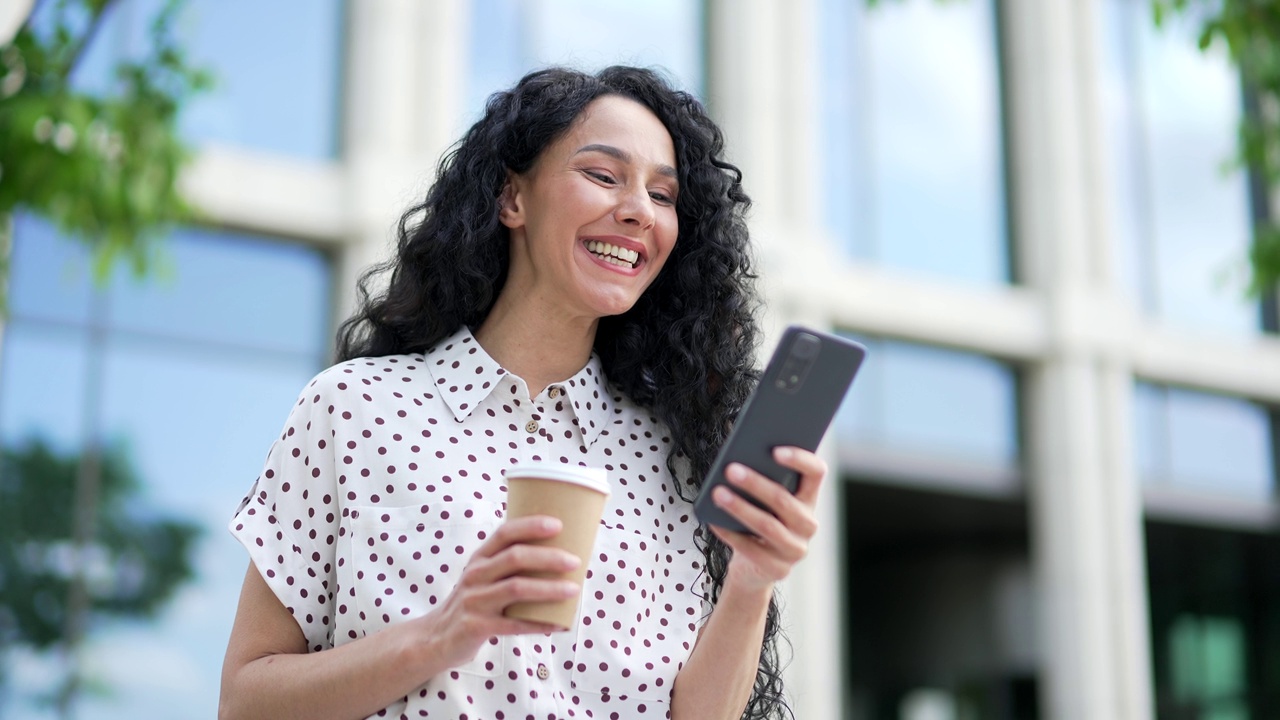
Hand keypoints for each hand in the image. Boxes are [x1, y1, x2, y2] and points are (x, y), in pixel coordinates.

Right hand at [415, 515, 579, 668]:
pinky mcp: (477, 626)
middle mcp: (475, 575)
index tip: (558, 525)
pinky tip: (559, 623)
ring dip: (549, 588)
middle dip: (548, 557)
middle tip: (574, 561)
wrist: (437, 638)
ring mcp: (475, 600)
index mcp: (480, 558)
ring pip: (517, 588)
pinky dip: (539, 623)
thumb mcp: (482, 577)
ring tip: (573, 590)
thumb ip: (508, 565)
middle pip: (515, 558)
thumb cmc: (474, 602)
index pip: (504, 533)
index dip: (531, 526)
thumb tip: (558, 554)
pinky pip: (514, 624)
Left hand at [708, 446, 825, 593]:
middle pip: (784, 500)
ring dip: (740, 507)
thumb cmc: (757, 520)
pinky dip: (730, 533)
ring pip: (767, 525)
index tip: (775, 450)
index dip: (800, 459)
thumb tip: (738, 460)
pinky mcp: (779, 569)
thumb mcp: (763, 501)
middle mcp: (808, 524)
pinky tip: (713, 520)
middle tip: (730, 469)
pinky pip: (751, 549)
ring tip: (717, 493)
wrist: (754, 567)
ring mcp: (796, 549)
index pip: (816, 473)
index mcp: (809, 499)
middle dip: (755, 483)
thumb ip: (762, 479)